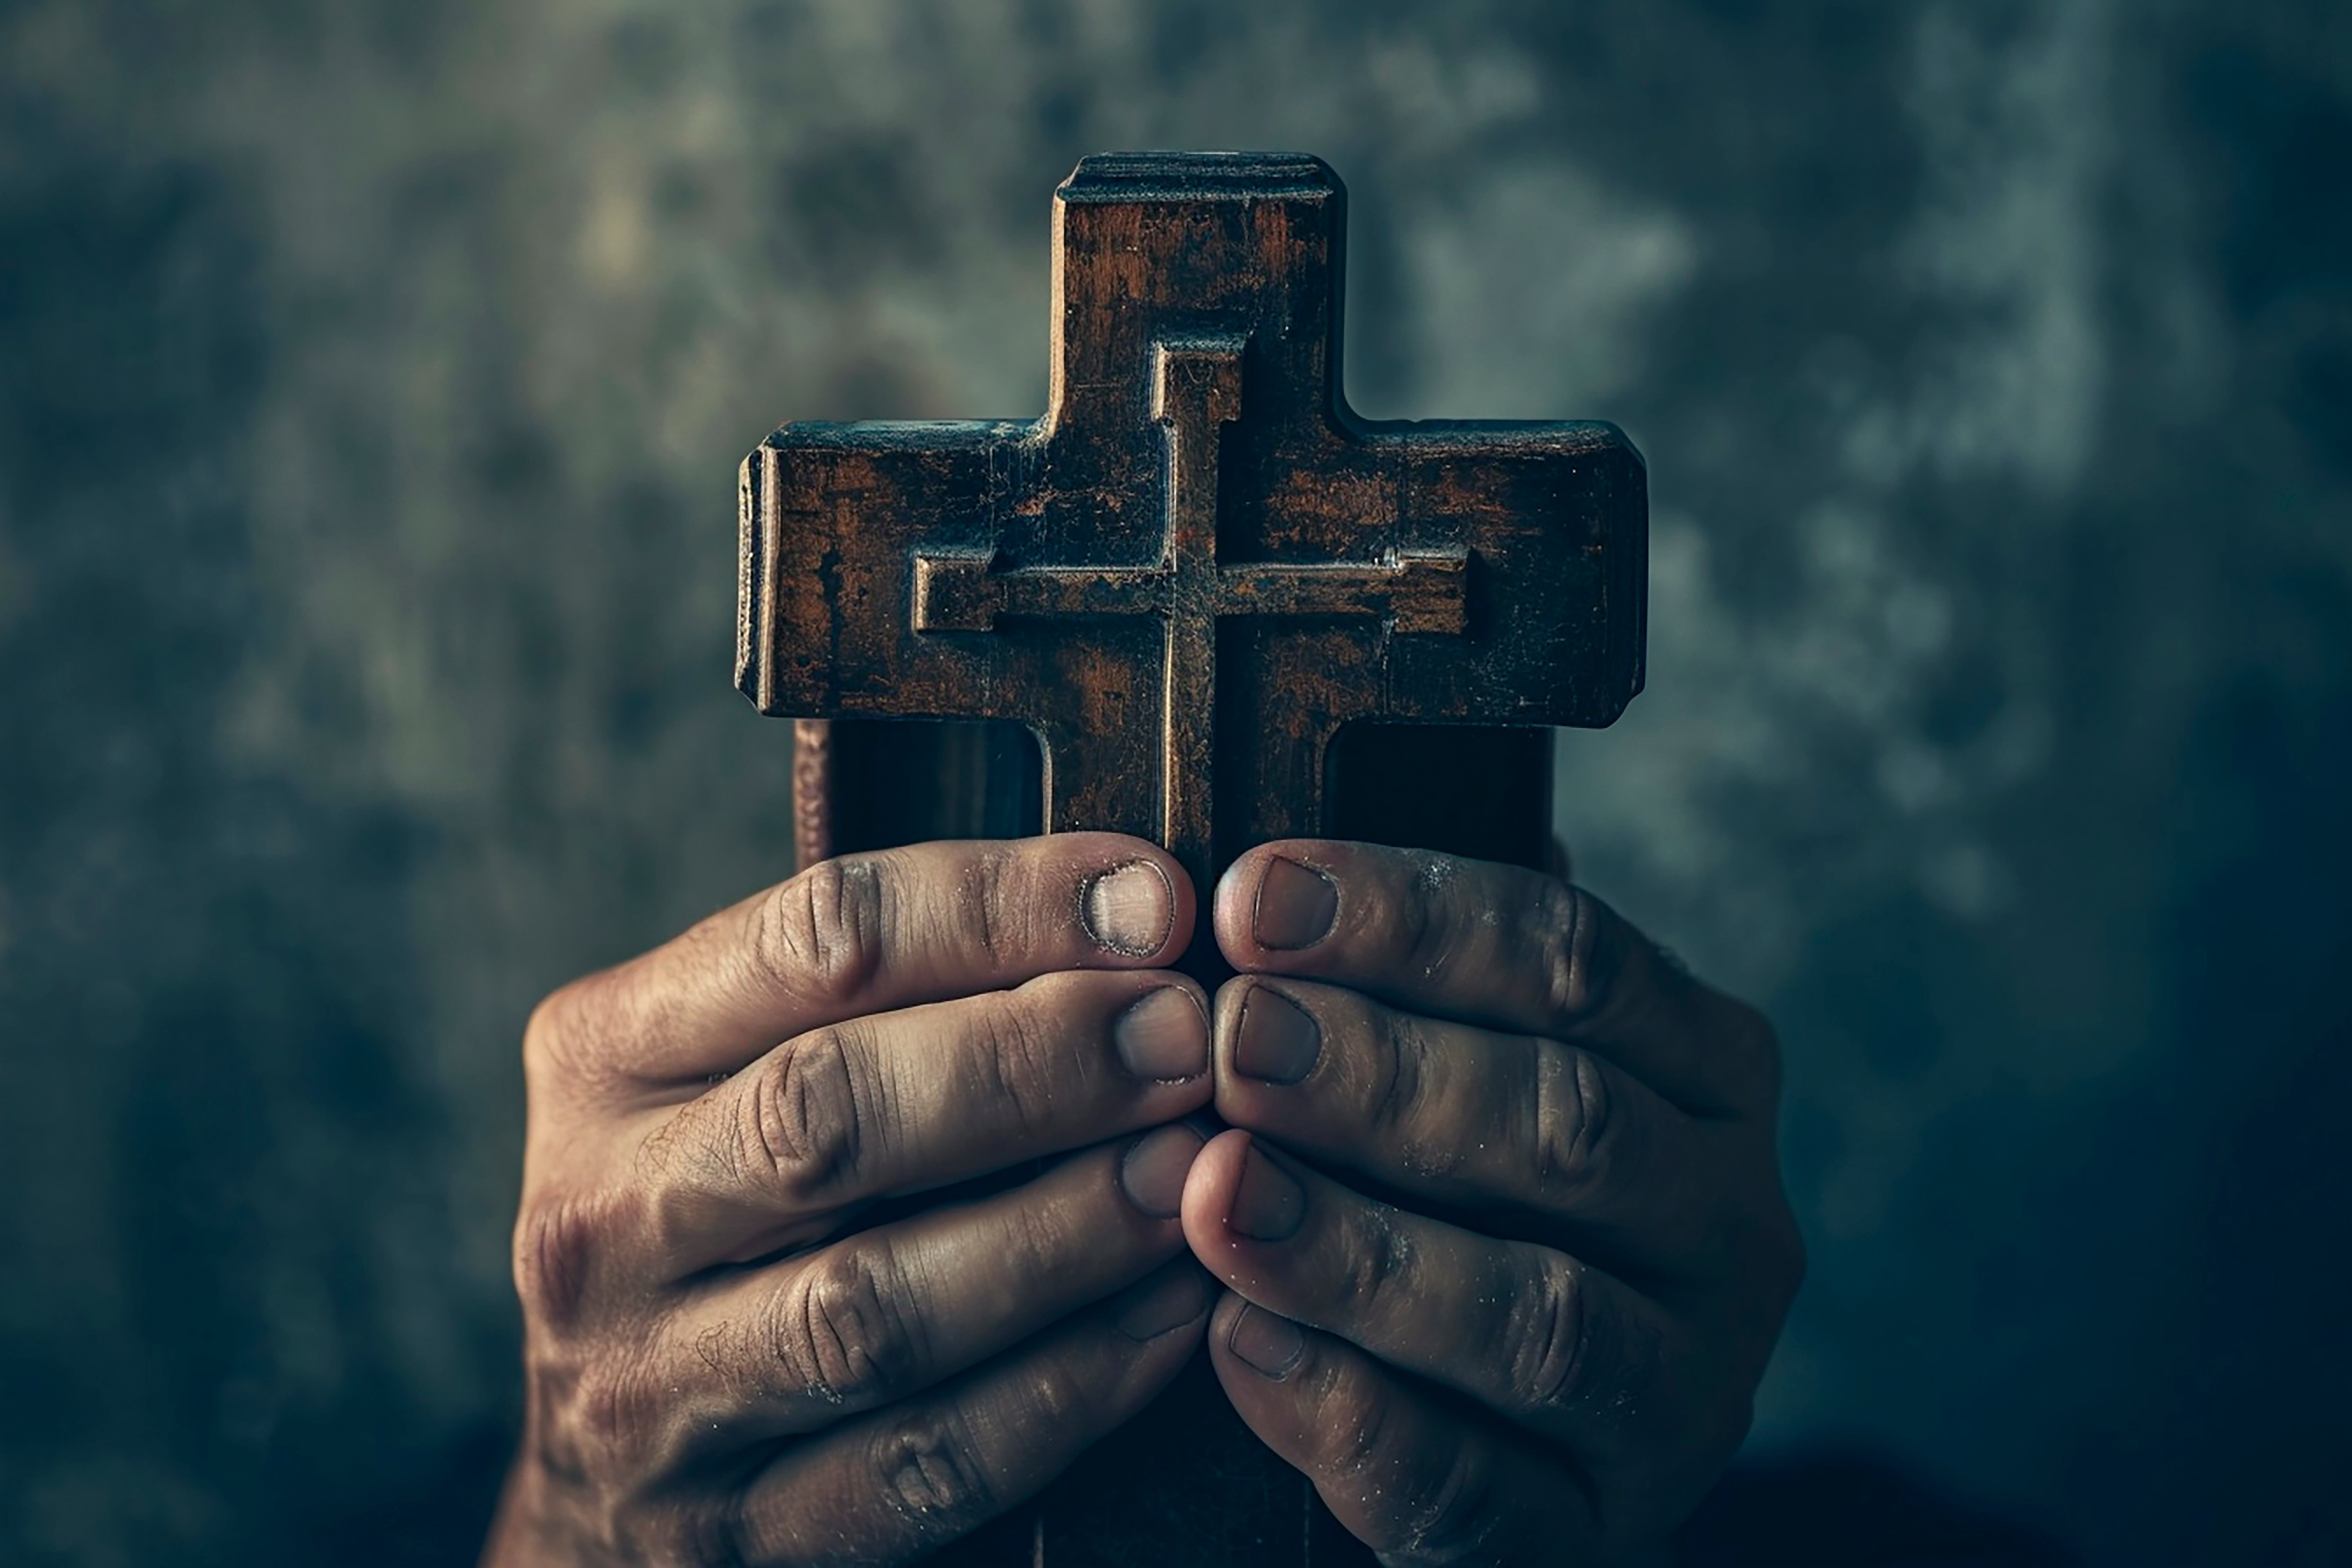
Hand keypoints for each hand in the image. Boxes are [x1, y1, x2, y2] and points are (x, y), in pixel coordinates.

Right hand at [484, 835, 1216, 1566]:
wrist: (609, 1464)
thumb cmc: (742, 1208)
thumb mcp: (756, 1064)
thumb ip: (898, 991)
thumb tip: (1133, 909)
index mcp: (603, 1058)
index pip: (813, 940)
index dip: (1001, 906)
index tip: (1155, 899)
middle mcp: (596, 1221)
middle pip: (830, 1113)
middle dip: (1035, 1063)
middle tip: (1188, 1037)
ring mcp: (645, 1395)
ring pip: (877, 1303)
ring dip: (1066, 1230)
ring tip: (1199, 1169)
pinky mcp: (726, 1533)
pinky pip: (927, 1462)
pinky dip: (1069, 1385)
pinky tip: (1176, 1314)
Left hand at [1182, 841, 1802, 1564]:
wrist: (1500, 1420)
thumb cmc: (1468, 1195)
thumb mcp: (1476, 1068)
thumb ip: (1428, 982)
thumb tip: (1300, 870)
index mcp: (1708, 1075)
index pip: (1576, 960)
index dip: (1411, 920)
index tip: (1255, 897)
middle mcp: (1727, 1226)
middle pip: (1570, 1125)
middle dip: (1385, 1076)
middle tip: (1233, 1038)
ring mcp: (1684, 1394)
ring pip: (1540, 1318)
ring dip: (1365, 1252)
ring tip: (1218, 1193)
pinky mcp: (1598, 1531)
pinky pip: (1477, 1487)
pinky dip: (1352, 1418)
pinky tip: (1241, 1346)